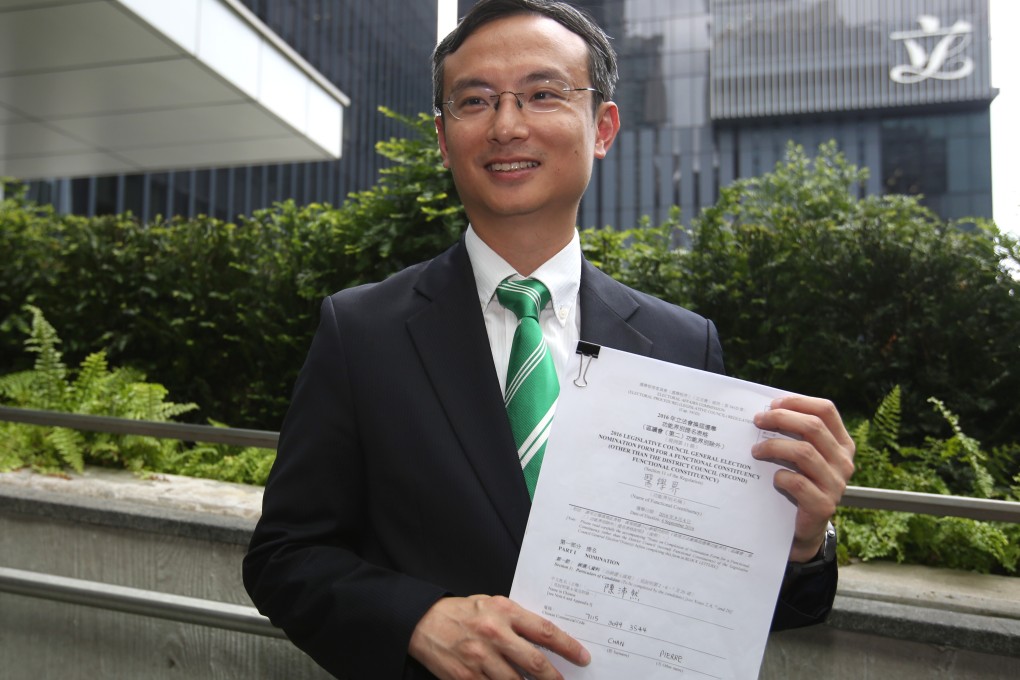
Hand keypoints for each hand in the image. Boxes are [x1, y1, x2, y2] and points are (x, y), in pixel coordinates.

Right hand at [408, 594, 590, 679]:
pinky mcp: (466, 677)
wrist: (423, 622)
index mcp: (504, 611)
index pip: (544, 631)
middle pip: (535, 662)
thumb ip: (516, 620)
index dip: (568, 647)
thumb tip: (545, 639)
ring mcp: (480, 658)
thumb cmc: (462, 612)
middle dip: (555, 678)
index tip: (582, 657)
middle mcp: (494, 634)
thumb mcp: (491, 604)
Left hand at [752, 395, 854, 562]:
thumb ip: (794, 435)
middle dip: (781, 418)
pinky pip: (798, 482)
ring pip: (804, 452)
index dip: (798, 402)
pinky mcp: (823, 506)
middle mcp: (843, 462)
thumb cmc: (798, 484)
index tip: (773, 403)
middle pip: (813, 427)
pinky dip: (780, 476)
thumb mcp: (801, 457)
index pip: (826, 411)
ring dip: (774, 446)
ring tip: (755, 450)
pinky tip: (772, 478)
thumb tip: (764, 411)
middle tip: (757, 420)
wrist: (803, 529)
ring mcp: (836, 484)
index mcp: (842, 444)